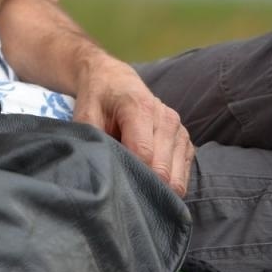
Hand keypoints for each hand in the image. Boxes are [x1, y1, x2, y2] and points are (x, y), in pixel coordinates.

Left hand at [72, 55, 194, 196]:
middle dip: (143, 184)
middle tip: (124, 191)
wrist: (114, 79)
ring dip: (157, 186)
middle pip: (162, 168)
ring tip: (136, 185)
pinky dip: (168, 182)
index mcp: (140, 108)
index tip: (116, 184)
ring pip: (175, 175)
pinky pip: (183, 173)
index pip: (143, 153)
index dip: (130, 173)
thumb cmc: (98, 99)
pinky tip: (150, 179)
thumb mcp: (85, 115)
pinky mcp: (185, 141)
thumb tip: (101, 172)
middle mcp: (166, 118)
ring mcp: (179, 130)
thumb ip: (94, 140)